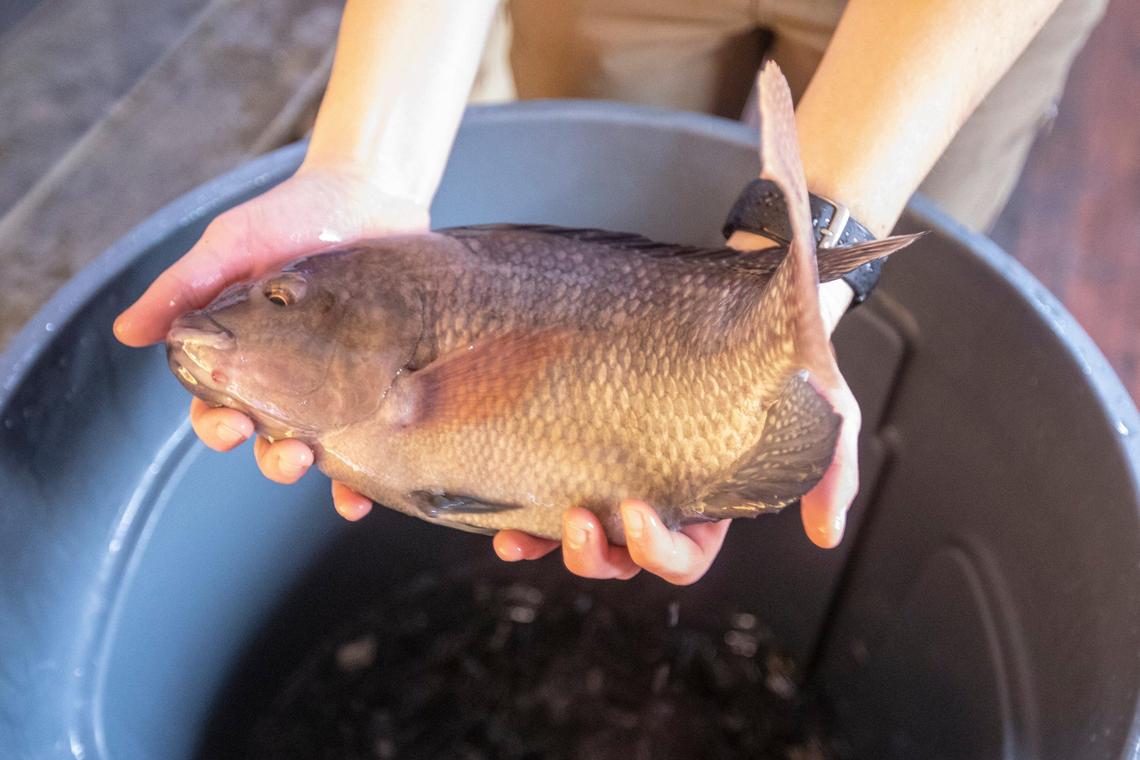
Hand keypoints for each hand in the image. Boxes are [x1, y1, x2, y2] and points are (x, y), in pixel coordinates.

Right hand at [114, 163, 428, 505]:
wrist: (368, 190)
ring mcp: (339, 380)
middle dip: (274, 459)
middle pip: (271, 438)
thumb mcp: (231, 245)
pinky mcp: (383, 377)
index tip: (234, 425)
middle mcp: (289, 376)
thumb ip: (183, 287)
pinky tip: (369, 493)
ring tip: (326, 469)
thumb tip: (126, 334)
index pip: (218, 407)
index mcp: (244, 355)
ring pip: (325, 446)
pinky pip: (380, 433)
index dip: (218, 427)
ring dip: (323, 473)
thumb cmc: (290, 214)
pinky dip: (374, 470)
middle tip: (292, 454)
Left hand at [490, 251, 861, 584]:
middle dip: (596, 556)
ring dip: (548, 543)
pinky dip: (520, 505)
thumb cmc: (785, 366)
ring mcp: (616, 470)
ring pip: (577, 533)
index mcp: (709, 508)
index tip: (642, 515)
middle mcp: (658, 499)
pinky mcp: (584, 438)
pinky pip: (545, 485)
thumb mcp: (826, 415)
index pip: (685, 559)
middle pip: (621, 558)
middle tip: (581, 520)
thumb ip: (830, 471)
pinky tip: (498, 509)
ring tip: (526, 532)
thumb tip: (825, 532)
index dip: (660, 554)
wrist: (749, 305)